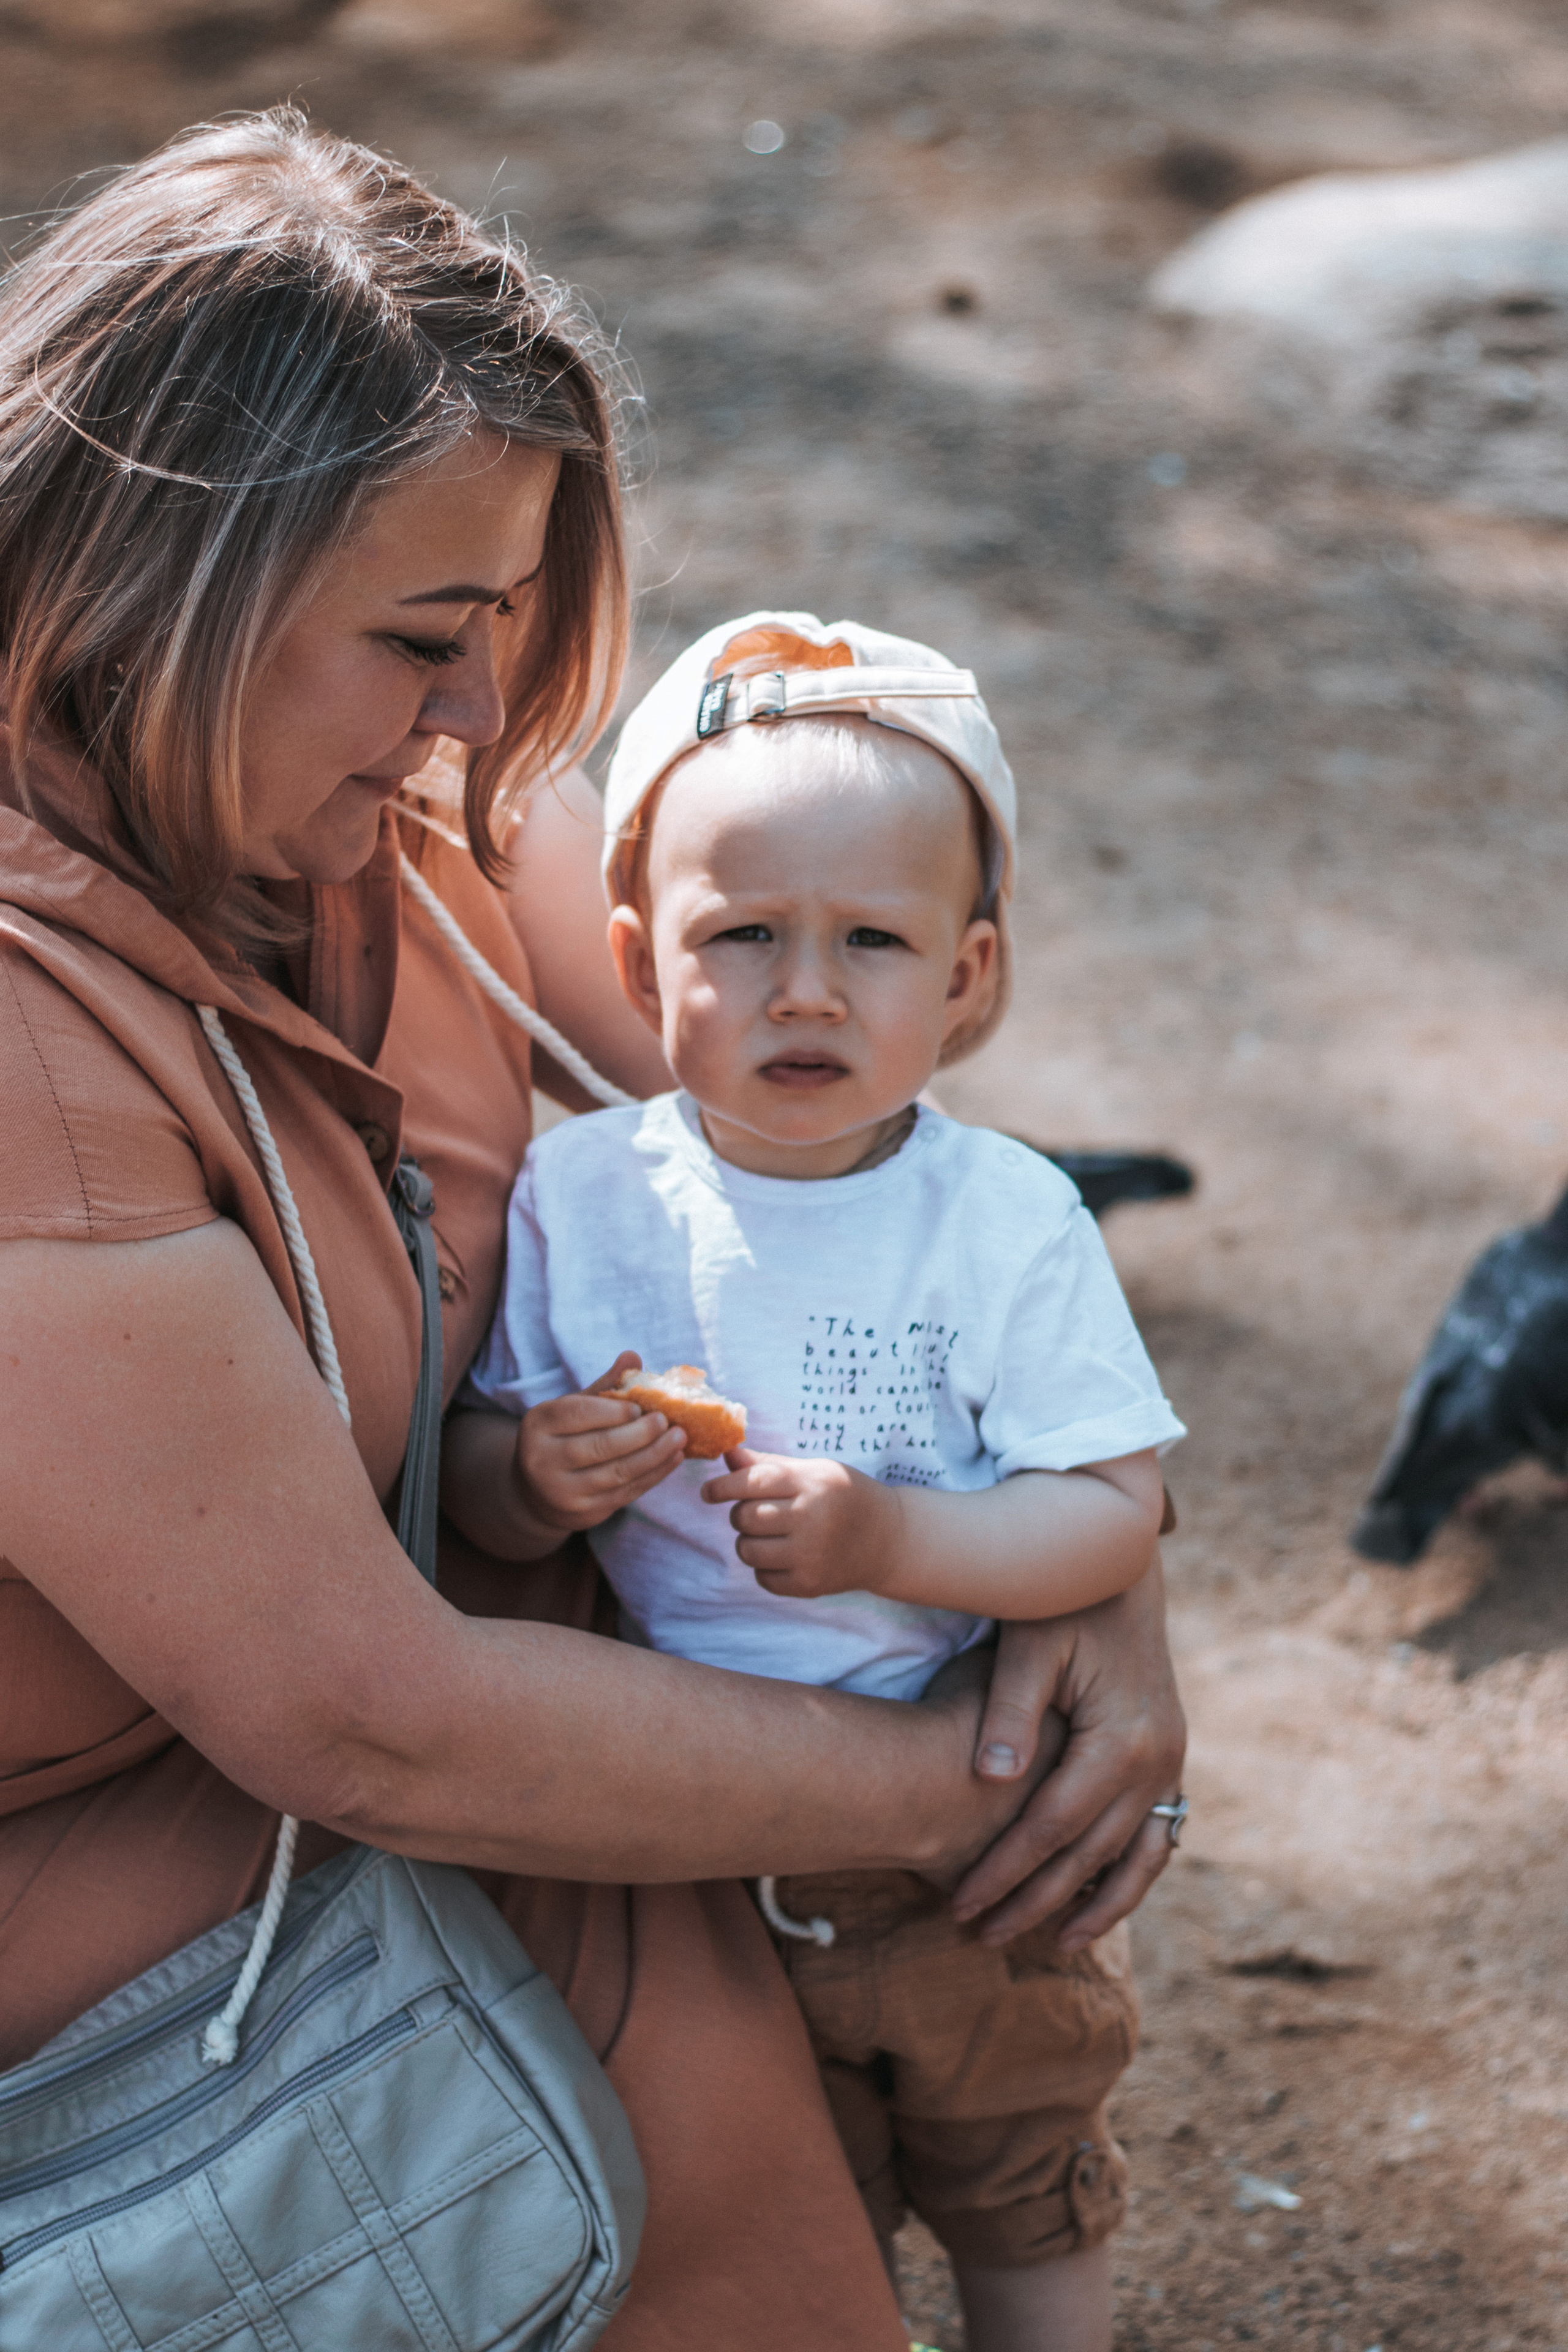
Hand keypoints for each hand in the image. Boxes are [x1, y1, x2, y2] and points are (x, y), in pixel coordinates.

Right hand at [519, 1352, 686, 1532]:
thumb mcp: (573, 1408)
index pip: (577, 1413)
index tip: (640, 1406)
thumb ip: (604, 1386)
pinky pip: (625, 1493)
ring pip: (616, 1473)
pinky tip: (672, 1459)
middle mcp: (542, 1460)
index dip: (612, 1411)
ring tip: (679, 1439)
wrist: (538, 1492)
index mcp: (538, 1424)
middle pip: (599, 1446)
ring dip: (654, 1456)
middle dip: (639, 1435)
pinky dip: (653, 1476)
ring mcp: (562, 1492)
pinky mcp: (584, 1513)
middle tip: (667, 1422)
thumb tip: (634, 1356)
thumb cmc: (563, 1438)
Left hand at [699, 1447, 898, 1596]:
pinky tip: (783, 1556)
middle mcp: (812, 1518)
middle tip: (755, 1513)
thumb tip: (727, 1456)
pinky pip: (763, 1578)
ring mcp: (811, 1554)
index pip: (753, 1481)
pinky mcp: (810, 1584)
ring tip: (768, 1535)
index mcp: (812, 1482)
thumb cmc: (845, 1496)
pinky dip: (764, 1568)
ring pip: (748, 1550)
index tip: (708, 1492)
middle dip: (740, 1514)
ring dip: (748, 1542)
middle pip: (745, 1517)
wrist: (889, 1539)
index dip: (723, 1486)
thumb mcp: (815, 1470)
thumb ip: (769, 1465)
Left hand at [950, 1549, 1186, 1948]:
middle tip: (982, 1935)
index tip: (958, 1903)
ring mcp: (1172, 1764)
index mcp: (1122, 1739)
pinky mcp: (1170, 1759)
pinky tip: (1096, 1902)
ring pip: (1136, 1859)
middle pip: (1088, 1855)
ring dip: (1093, 1905)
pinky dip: (1129, 1875)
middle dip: (1034, 1900)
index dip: (1003, 1870)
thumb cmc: (1063, 1602)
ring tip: (1050, 1944)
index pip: (1050, 1827)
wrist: (1121, 1568)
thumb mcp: (1028, 1644)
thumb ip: (1008, 1711)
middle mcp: (1158, 1762)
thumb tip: (987, 1779)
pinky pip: (1157, 1836)